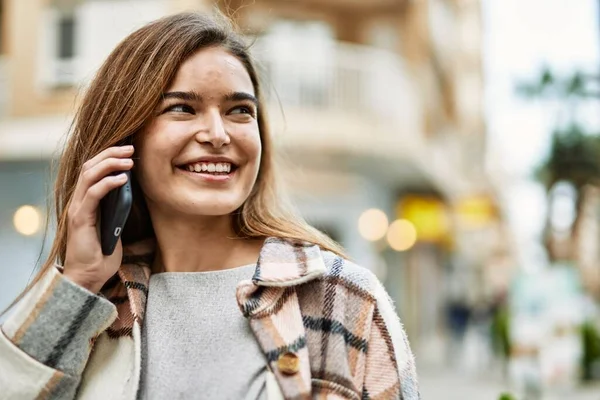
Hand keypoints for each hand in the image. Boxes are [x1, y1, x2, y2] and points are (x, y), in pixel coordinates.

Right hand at [62, 145, 134, 292]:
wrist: (88, 278)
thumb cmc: (102, 255)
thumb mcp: (114, 226)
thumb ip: (117, 209)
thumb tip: (130, 191)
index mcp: (85, 202)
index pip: (92, 170)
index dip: (108, 156)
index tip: (128, 151)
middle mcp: (78, 201)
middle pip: (90, 166)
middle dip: (111, 153)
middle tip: (131, 148)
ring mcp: (77, 209)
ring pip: (89, 175)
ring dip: (110, 163)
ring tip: (129, 159)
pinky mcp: (80, 219)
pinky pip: (93, 194)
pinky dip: (108, 182)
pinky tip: (122, 178)